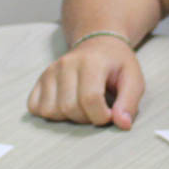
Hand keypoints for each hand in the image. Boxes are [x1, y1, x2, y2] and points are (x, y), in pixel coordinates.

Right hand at [27, 36, 144, 128]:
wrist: (98, 43)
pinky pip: (35, 107)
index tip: (110, 114)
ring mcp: (50, 71)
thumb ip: (129, 102)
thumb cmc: (117, 64)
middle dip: (87, 118)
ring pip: (51, 110)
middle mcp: (66, 64)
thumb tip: (122, 124)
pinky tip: (65, 105)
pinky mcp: (40, 79)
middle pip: (69, 108)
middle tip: (98, 110)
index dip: (102, 116)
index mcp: (91, 62)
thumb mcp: (133, 79)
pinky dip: (50, 113)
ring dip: (69, 117)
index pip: (90, 99)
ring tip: (83, 107)